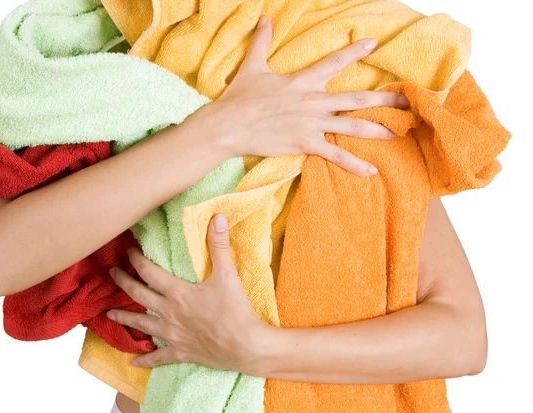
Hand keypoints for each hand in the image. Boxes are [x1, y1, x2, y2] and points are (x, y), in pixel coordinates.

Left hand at [107, 214, 266, 372]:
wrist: (245, 345)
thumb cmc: (236, 310)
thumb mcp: (227, 275)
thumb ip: (219, 245)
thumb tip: (218, 217)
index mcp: (178, 293)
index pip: (149, 272)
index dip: (137, 259)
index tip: (129, 251)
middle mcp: (169, 313)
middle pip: (138, 295)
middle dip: (123, 282)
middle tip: (112, 274)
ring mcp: (173, 335)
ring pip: (142, 325)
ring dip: (124, 318)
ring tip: (110, 314)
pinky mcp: (181, 352)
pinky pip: (158, 357)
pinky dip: (146, 359)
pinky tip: (134, 362)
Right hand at [187, 15, 408, 175]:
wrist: (228, 125)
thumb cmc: (239, 98)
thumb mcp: (252, 66)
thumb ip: (261, 41)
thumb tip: (263, 18)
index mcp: (303, 81)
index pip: (335, 62)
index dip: (356, 51)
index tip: (374, 44)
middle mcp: (314, 101)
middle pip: (358, 98)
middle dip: (386, 99)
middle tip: (407, 100)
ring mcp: (312, 123)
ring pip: (353, 126)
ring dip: (379, 129)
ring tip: (399, 133)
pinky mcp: (305, 143)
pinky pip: (336, 155)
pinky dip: (355, 164)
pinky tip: (372, 170)